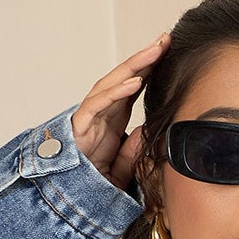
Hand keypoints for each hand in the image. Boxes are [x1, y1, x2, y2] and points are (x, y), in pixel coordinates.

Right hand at [70, 32, 170, 191]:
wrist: (68, 198)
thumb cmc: (94, 182)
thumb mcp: (124, 169)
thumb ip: (134, 152)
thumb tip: (148, 134)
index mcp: (113, 118)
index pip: (133, 87)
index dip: (150, 69)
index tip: (169, 53)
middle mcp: (101, 113)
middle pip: (124, 79)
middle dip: (144, 58)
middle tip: (165, 39)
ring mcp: (89, 118)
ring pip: (110, 84)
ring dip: (134, 66)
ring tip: (155, 51)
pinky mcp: (78, 128)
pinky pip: (97, 105)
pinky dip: (115, 92)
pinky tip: (134, 82)